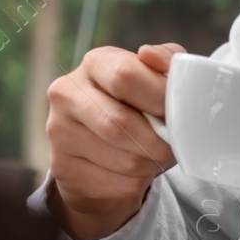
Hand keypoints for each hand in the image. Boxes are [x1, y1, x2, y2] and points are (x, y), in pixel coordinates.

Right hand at [46, 42, 183, 239]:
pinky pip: (118, 183)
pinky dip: (139, 182)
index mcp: (95, 63)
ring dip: (152, 163)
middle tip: (175, 144)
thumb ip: (166, 62)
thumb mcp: (157, 77)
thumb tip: (151, 55)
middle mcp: (67, 93)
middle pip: (120, 123)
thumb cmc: (138, 105)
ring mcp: (59, 131)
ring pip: (124, 159)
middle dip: (159, 140)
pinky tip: (137, 171)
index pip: (125, 76)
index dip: (160, 98)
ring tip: (156, 155)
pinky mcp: (62, 168)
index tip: (181, 112)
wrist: (104, 147)